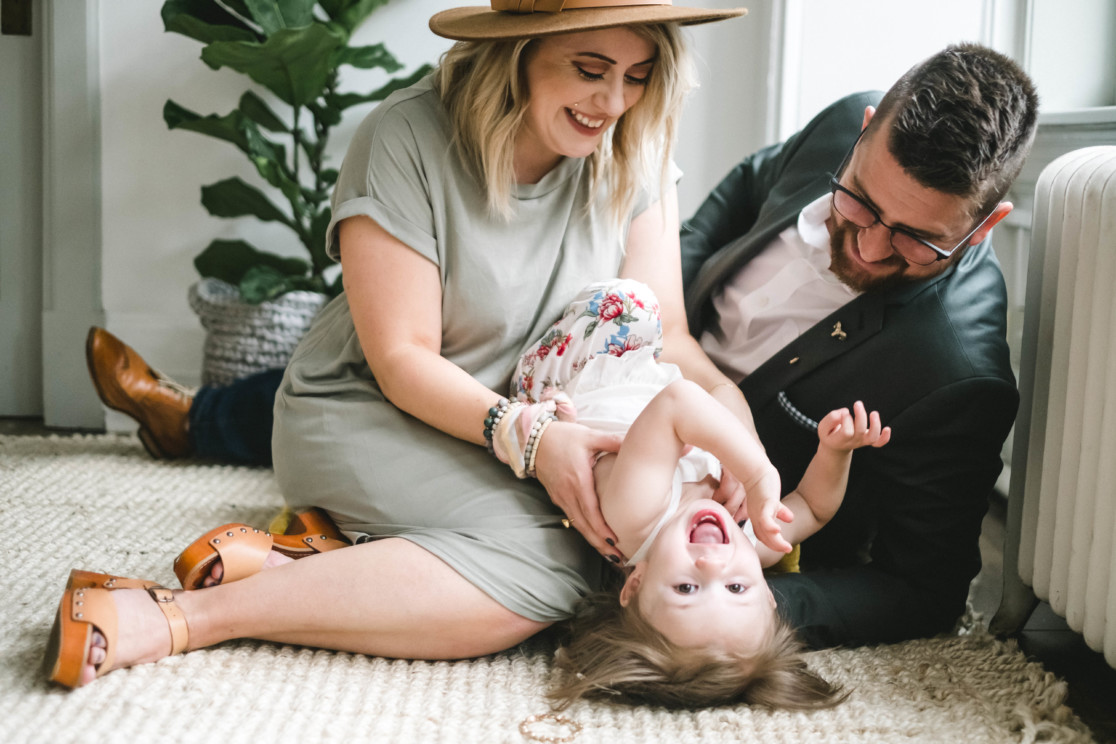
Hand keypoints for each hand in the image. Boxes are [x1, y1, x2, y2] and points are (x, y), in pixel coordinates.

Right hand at [532, 421, 624, 562]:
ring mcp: (561, 497)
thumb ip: (612, 441)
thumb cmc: (563, 437)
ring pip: (577, 525)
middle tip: (617, 558)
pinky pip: (572, 518)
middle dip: (600, 543)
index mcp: (578, 479)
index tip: (615, 541)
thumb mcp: (589, 436)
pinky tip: (595, 537)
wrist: (533, 440)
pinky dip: (584, 530)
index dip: (602, 528)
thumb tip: (635, 443)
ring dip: (593, 541)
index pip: (591, 510)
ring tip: (609, 553)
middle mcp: (568, 493)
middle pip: (584, 525)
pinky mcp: (557, 498)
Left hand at [740, 466, 793, 553]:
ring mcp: (760, 510)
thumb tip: (791, 519)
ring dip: (776, 541)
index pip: (763, 535)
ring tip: (786, 548)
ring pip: (766, 530)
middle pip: (765, 536)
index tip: (782, 547)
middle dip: (776, 545)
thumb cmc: (763, 485)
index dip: (772, 542)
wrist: (755, 470)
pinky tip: (778, 530)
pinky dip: (770, 525)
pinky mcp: (765, 502)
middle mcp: (757, 516)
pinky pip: (766, 517)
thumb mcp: (771, 501)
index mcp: (757, 518)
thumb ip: (779, 511)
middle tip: (787, 550)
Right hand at [819, 401, 890, 451]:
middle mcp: (852, 442)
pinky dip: (885, 438)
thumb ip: (831, 418)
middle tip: (857, 404)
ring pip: (872, 437)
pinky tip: (887, 429)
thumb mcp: (823, 426)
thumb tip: (844, 411)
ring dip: (875, 425)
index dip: (846, 420)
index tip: (844, 412)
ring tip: (873, 413)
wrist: (835, 447)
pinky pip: (878, 443)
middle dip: (860, 416)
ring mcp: (861, 442)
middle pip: (860, 431)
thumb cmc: (829, 434)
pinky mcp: (868, 440)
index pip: (846, 432)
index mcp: (839, 440)